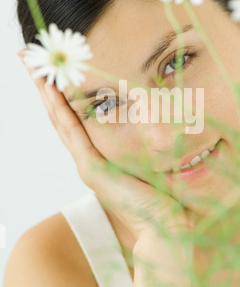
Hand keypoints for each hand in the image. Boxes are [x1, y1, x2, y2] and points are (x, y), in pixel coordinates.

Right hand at [18, 50, 194, 240]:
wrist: (163, 226)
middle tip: (30, 61)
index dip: (58, 95)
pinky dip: (62, 110)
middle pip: (58, 116)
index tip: (50, 73)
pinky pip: (74, 133)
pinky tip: (53, 91)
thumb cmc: (158, 197)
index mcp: (95, 157)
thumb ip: (140, 144)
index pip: (71, 119)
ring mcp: (86, 164)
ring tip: (34, 68)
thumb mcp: (145, 162)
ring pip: (60, 120)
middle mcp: (85, 159)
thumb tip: (152, 121)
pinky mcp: (93, 169)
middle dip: (44, 87)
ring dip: (47, 93)